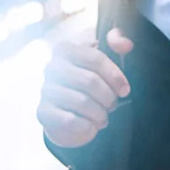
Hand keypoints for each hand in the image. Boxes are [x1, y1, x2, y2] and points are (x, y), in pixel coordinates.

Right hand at [38, 28, 133, 148]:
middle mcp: (52, 67)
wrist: (67, 112)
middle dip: (108, 97)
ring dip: (99, 114)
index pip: (95, 58)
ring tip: (103, 117)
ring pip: (82, 102)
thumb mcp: (105, 61)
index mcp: (65, 49)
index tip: (125, 90)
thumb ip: (116, 45)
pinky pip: (70, 120)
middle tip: (113, 105)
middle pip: (90, 81)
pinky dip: (87, 126)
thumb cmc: (89, 83)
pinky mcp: (43, 112)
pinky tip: (91, 125)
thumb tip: (126, 44)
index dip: (115, 76)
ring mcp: (46, 89)